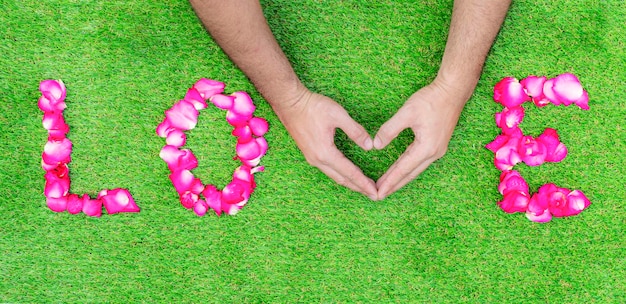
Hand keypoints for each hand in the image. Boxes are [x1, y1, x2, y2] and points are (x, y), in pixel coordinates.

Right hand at [273, 89, 378, 199]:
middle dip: (359, 187)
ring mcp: (312, 158)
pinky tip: (346, 174)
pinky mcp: (309, 153)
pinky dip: (340, 175)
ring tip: (363, 187)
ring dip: (349, 182)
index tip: (375, 193)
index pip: (350, 173)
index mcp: (325, 153)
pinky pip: (328, 170)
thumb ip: (355, 131)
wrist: (289, 102)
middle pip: (342, 179)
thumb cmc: (312, 107)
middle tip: (374, 195)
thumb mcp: (338, 115)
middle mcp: (317, 160)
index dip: (364, 183)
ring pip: (334, 175)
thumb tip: (370, 146)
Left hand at [373, 80, 467, 198]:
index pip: (403, 169)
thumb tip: (376, 145)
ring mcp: (437, 150)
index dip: (389, 181)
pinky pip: (419, 161)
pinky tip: (400, 170)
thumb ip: (390, 130)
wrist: (453, 91)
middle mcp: (434, 153)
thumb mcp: (406, 112)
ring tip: (386, 185)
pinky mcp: (437, 144)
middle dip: (394, 185)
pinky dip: (408, 168)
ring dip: (400, 178)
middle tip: (378, 195)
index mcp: (426, 148)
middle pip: (410, 174)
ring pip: (415, 169)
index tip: (378, 192)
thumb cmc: (431, 100)